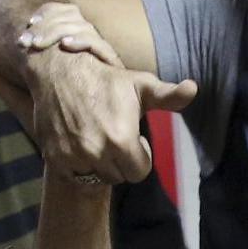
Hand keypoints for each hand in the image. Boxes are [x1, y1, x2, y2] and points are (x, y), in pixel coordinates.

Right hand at [0, 1, 196, 185]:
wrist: (61, 71)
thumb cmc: (107, 80)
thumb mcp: (141, 85)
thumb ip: (169, 96)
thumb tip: (193, 89)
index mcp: (121, 140)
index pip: (139, 173)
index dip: (139, 157)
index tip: (133, 139)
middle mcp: (96, 153)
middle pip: (118, 177)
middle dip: (120, 162)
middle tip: (114, 137)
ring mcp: (73, 157)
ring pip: (95, 177)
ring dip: (99, 164)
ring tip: (97, 138)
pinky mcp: (54, 158)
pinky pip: (73, 175)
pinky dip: (77, 164)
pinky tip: (78, 141)